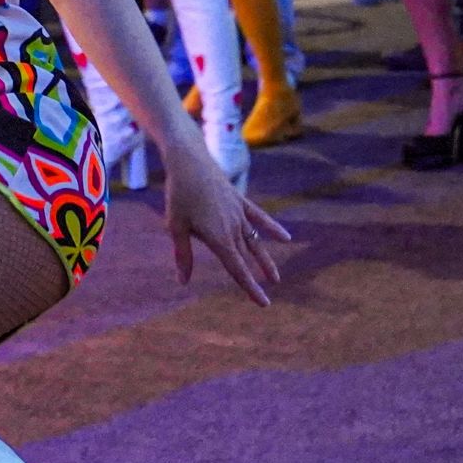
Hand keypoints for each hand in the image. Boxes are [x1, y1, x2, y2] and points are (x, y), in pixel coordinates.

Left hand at [159, 142, 287, 306]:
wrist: (189, 160)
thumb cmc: (179, 194)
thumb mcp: (176, 226)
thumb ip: (183, 255)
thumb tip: (184, 282)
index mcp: (219, 237)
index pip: (237, 269)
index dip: (250, 287)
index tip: (264, 303)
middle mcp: (233, 227)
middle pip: (246, 258)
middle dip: (255, 279)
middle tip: (265, 300)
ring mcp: (239, 213)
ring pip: (255, 242)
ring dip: (264, 260)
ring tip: (275, 278)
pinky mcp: (240, 200)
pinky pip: (260, 218)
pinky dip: (272, 228)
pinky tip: (286, 238)